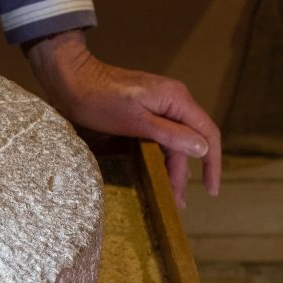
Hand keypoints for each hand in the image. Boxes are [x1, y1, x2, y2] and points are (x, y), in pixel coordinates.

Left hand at [26, 30, 219, 207]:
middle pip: (188, 141)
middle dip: (184, 173)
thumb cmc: (99, 100)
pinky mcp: (142, 110)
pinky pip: (159, 136)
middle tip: (177, 204)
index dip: (212, 164)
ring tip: (167, 196)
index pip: (208, 133)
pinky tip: (156, 173)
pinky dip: (159, 156)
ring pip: (172, 141)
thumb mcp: (136, 122)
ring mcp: (157, 104)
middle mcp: (173, 100)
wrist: (70, 79)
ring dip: (171, 168)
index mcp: (176, 99)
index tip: (211, 190)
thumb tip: (203, 148)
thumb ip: (170, 135)